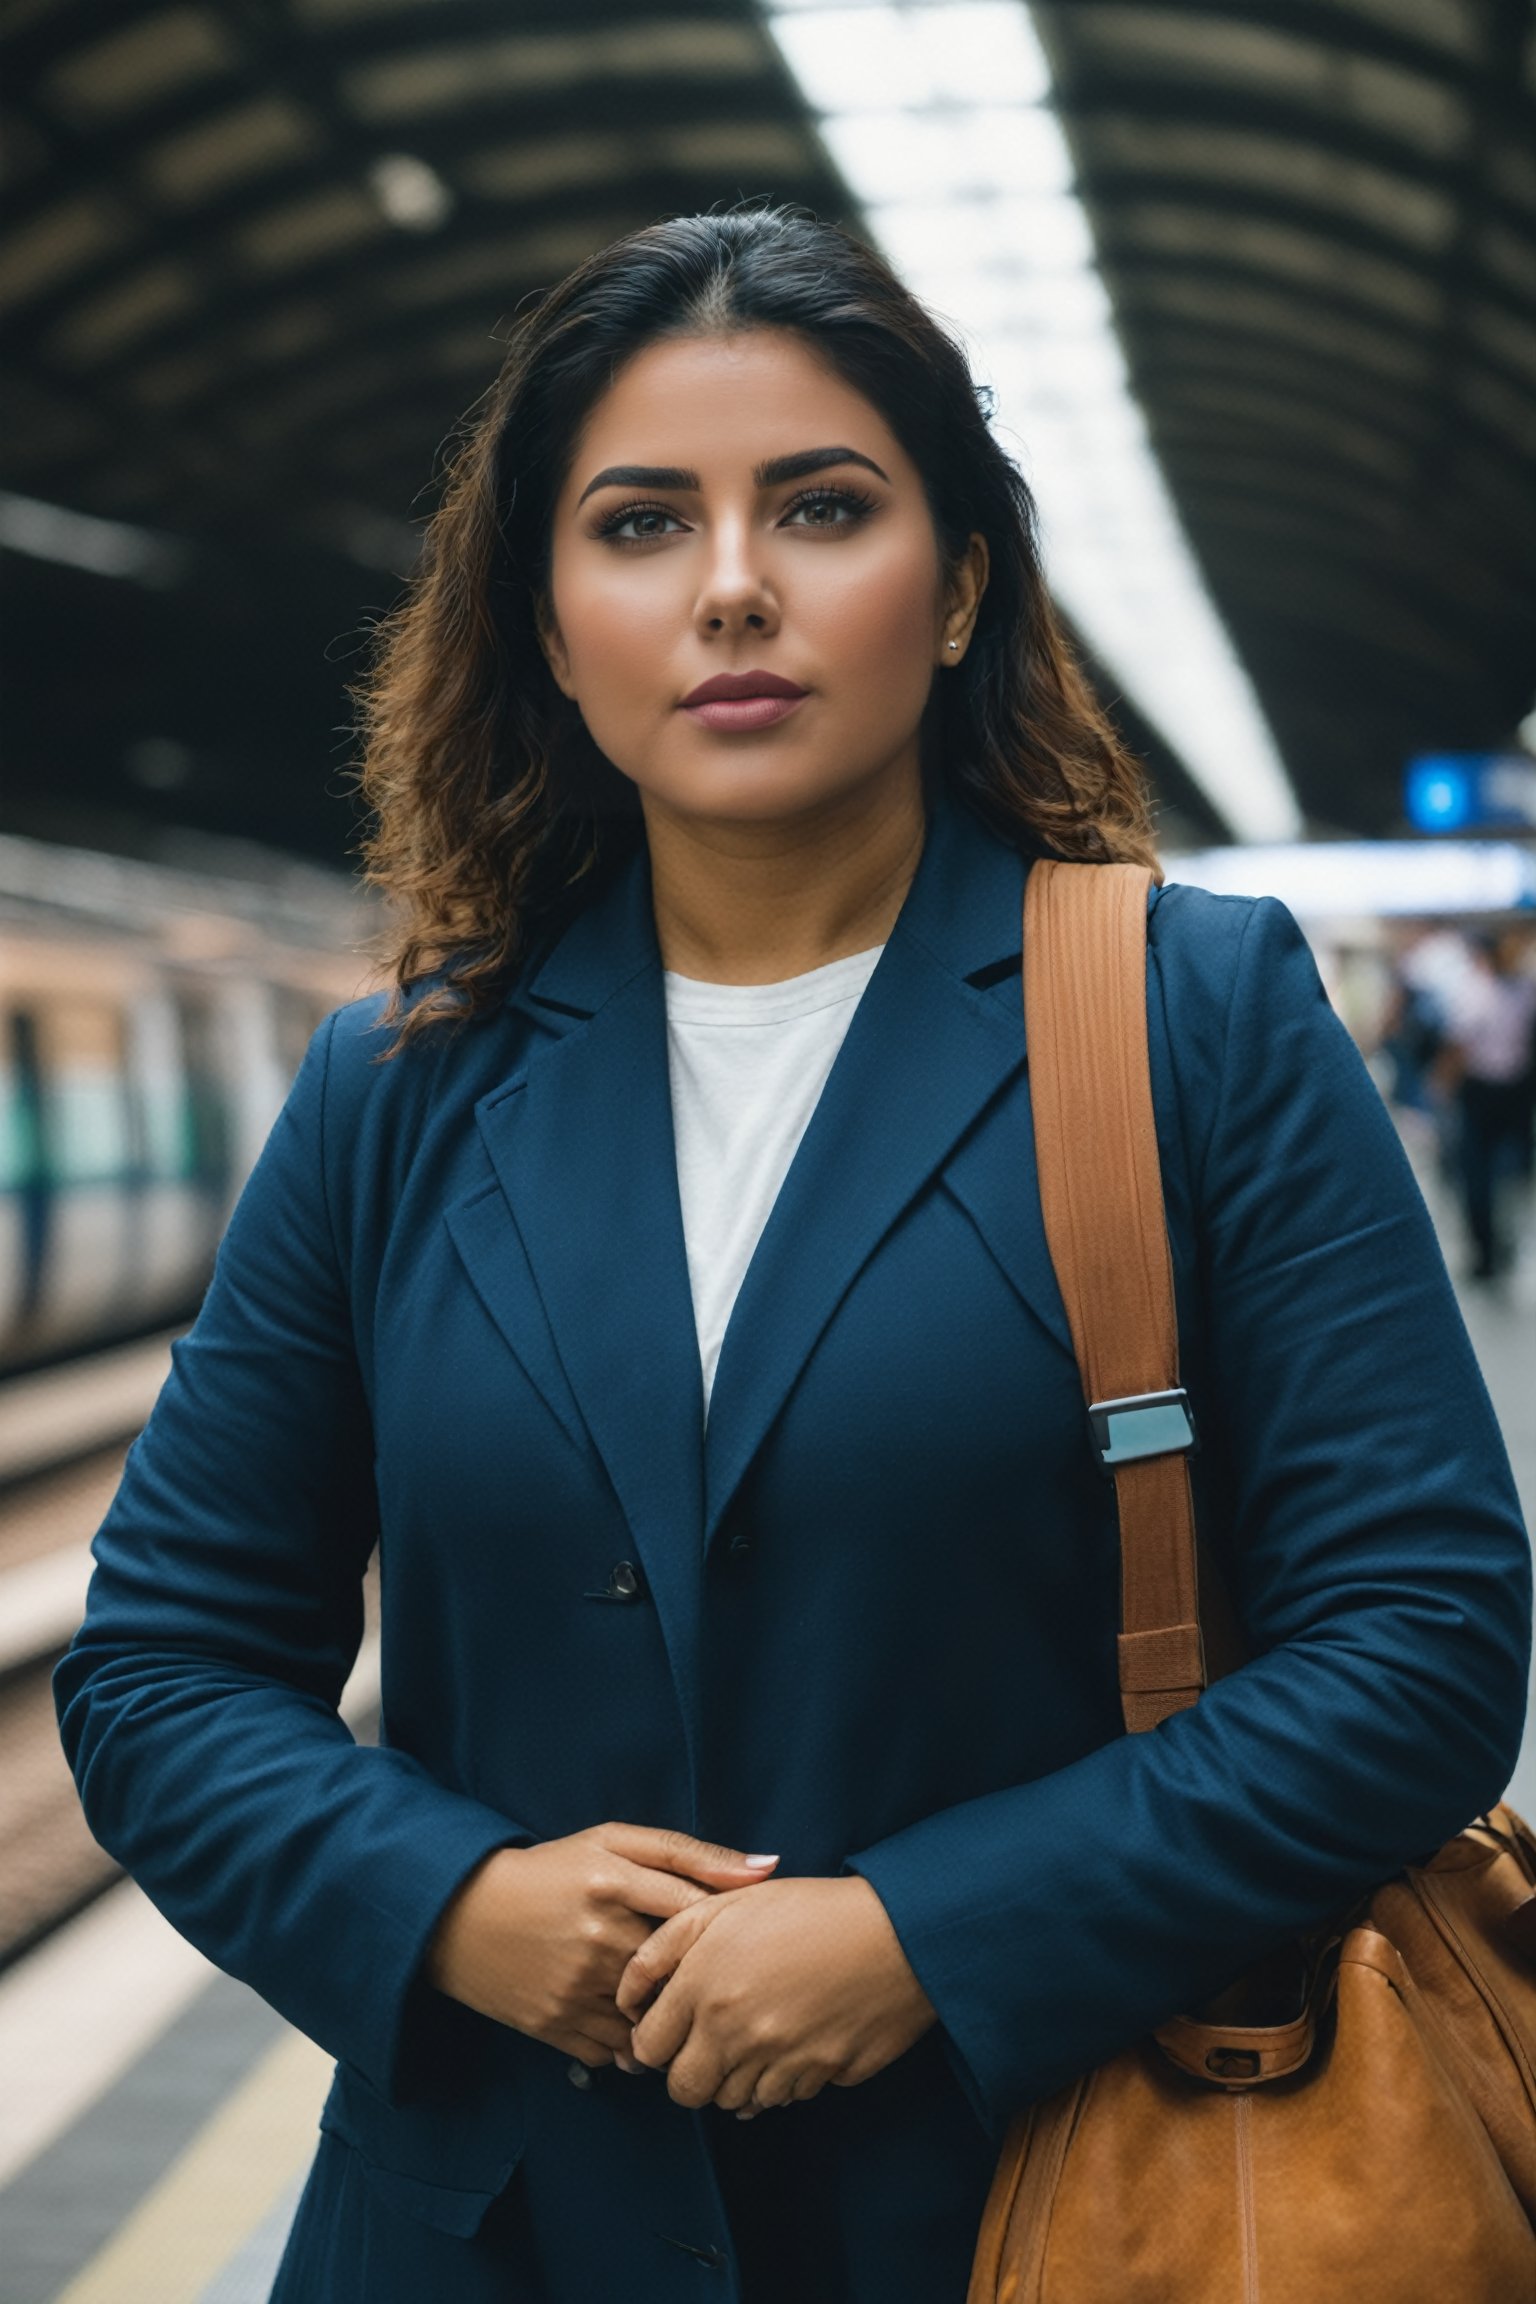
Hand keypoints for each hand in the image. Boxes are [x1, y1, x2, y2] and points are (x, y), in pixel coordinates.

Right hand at [423, 1822, 779, 2068]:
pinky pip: (619, 2053)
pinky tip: (641, 2025)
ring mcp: (575, 1989)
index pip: (700, 1915)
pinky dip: (636, 2045)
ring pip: (655, 2021)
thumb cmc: (549, 1870)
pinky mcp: (555, 2027)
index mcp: (614, 1882)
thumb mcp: (613, 1842)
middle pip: (682, 1974)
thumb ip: (689, 1853)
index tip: (741, 1939)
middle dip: (707, 1981)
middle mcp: (597, 1938)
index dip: (730, 1932)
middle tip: (723, 1981)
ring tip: (685, 2007)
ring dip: (673, 2018)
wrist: (460, 1914)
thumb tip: (768, 1867)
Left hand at [615, 1873, 936, 2115]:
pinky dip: (775, 2081)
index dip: (652, 2039)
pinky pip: (778, 2099)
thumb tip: (629, 1996)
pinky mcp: (816, 2079)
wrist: (896, 1932)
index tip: (669, 2026)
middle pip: (684, 2090)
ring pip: (730, 2101)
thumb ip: (664, 1947)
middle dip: (687, 2072)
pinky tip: (789, 2042)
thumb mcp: (725, 1905)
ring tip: (753, 2035)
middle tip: (706, 2042)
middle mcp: (735, 2031)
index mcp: (705, 1985)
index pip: (647, 2047)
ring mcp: (778, 2061)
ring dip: (732, 2077)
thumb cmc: (809, 1909)